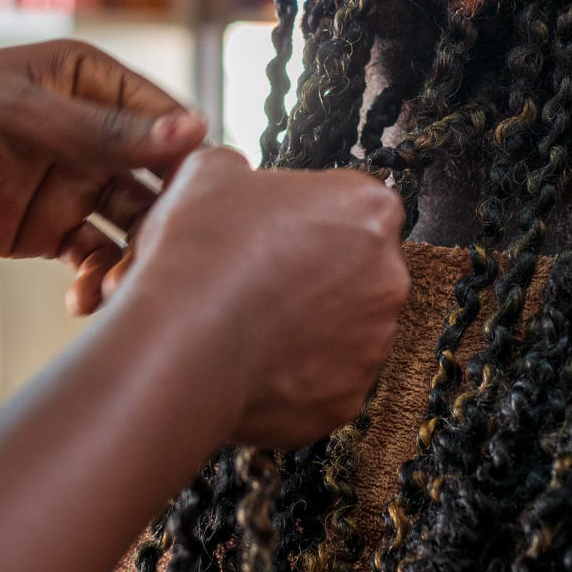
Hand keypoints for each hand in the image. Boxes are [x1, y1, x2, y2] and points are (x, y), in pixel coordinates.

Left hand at [0, 40, 204, 304]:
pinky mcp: (47, 228)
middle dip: (164, 219)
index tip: (212, 203)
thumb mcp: (24, 120)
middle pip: (156, 177)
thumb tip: (195, 131)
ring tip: (119, 289)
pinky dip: (97, 279)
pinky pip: (94, 255)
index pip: (163, 119)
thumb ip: (108, 133)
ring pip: (130, 222)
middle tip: (166, 258)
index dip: (189, 160)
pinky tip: (85, 301)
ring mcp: (70, 180)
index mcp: (88, 79)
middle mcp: (89, 129)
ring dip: (133, 256)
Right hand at [111, 148, 410, 447]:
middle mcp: (389, 277)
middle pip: (359, 272)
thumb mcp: (209, 173)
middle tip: (260, 281)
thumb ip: (241, 170)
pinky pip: (325, 383)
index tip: (276, 232)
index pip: (356, 207)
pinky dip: (295, 378)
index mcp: (369, 208)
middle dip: (319, 276)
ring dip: (310, 328)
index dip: (311, 219)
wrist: (182, 340)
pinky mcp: (348, 401)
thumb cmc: (200, 249)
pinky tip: (251, 365)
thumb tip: (235, 178)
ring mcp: (373, 344)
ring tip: (250, 326)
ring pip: (345, 331)